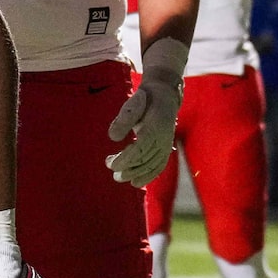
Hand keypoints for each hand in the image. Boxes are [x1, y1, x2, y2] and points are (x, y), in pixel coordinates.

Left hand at [106, 40, 186, 185]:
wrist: (164, 94)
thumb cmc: (144, 99)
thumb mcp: (132, 103)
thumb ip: (123, 119)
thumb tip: (113, 137)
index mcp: (155, 126)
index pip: (140, 148)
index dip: (126, 159)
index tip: (111, 164)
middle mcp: (163, 138)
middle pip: (145, 159)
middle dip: (127, 168)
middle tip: (111, 170)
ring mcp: (166, 144)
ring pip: (151, 165)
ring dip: (135, 174)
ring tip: (118, 177)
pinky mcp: (165, 149)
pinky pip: (159, 166)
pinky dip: (148, 176)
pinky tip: (136, 183)